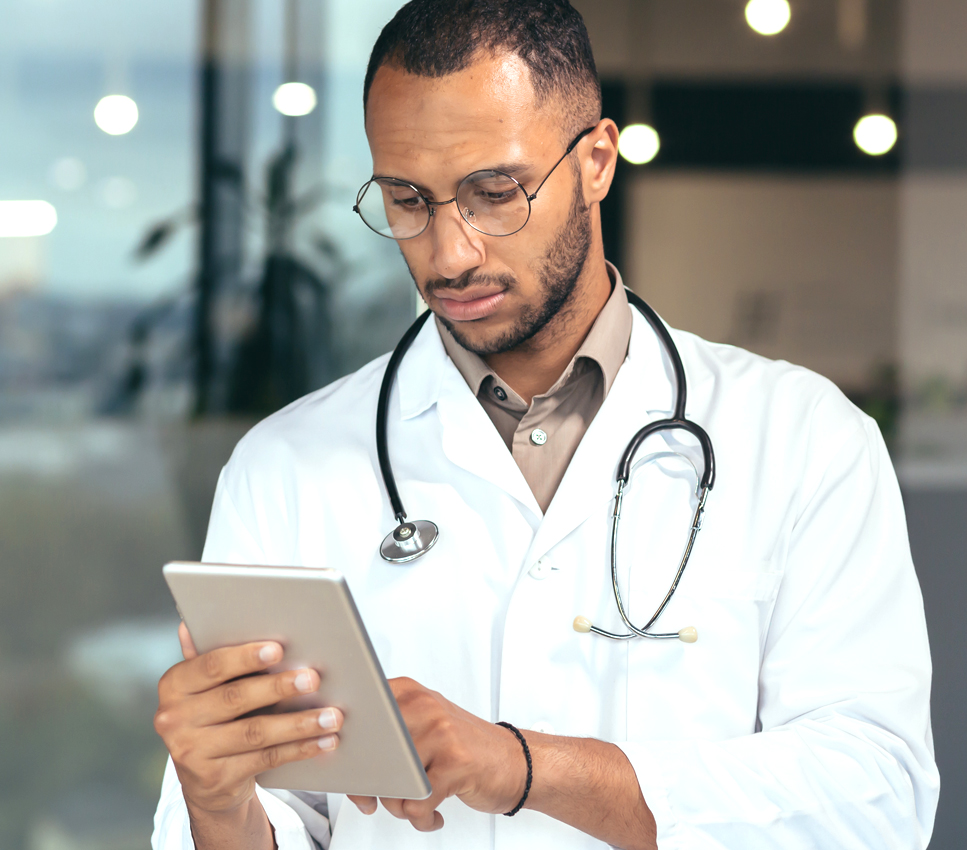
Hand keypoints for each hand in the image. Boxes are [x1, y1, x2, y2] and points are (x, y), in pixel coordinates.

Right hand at [154, 622, 344, 817]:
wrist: (206, 778)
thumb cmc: (215, 716)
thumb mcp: (207, 686)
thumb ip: (210, 656)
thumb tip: (191, 621)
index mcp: (174, 685)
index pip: (211, 665)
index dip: (245, 656)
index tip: (278, 649)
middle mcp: (174, 719)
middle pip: (235, 698)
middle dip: (279, 687)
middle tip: (313, 678)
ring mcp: (192, 753)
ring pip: (255, 733)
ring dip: (299, 723)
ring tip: (332, 715)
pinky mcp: (215, 779)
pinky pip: (266, 759)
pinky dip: (300, 748)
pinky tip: (324, 740)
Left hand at [347, 677, 525, 830]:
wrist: (517, 761)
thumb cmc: (465, 748)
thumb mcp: (425, 725)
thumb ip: (387, 731)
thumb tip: (343, 755)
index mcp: (410, 693)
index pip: (361, 716)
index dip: (349, 749)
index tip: (350, 769)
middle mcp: (425, 707)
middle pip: (371, 752)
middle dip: (368, 784)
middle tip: (374, 796)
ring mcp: (441, 734)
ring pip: (392, 782)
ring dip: (398, 806)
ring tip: (414, 804)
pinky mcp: (455, 765)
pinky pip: (416, 805)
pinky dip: (420, 819)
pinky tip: (432, 815)